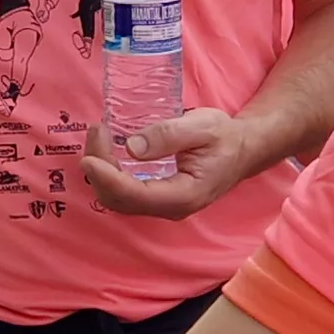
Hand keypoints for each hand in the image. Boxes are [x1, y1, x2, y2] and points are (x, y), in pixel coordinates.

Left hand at [80, 107, 270, 219]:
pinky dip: (109, 172)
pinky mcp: (156, 197)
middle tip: (97, 131)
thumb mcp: (202, 126)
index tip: (90, 157)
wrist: (243, 150)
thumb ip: (168, 135)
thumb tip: (132, 147)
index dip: (107, 178)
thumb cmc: (225, 137)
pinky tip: (107, 148)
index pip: (135, 195)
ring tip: (99, 135)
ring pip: (118, 198)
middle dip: (99, 169)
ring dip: (100, 170)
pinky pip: (124, 192)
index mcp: (184, 195)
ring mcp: (161, 205)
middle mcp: (170, 207)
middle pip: (119, 200)